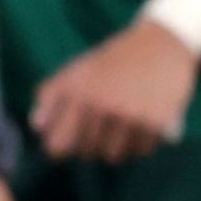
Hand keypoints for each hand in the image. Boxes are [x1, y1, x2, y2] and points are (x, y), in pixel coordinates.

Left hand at [29, 22, 196, 163]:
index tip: (71, 141)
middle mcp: (102, 105)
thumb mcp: (77, 69)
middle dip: (92, 144)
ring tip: (124, 126)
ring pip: (115, 156)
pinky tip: (144, 123)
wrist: (163, 43)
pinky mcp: (156, 122)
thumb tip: (37, 127)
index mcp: (78, 93)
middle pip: (87, 154)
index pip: (58, 146)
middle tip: (104, 126)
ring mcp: (129, 115)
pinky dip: (143, 142)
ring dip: (118, 146)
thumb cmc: (115, 59)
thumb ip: (50, 94)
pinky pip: (142, 151)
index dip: (62, 147)